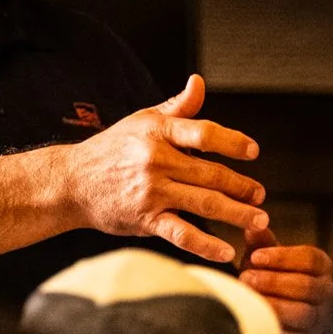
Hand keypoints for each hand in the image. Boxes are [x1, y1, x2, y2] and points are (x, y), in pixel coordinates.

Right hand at [62, 75, 266, 263]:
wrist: (72, 182)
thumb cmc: (111, 149)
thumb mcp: (142, 121)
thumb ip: (177, 107)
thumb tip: (199, 82)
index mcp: (158, 131)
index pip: (203, 133)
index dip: (232, 142)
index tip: (253, 152)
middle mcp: (156, 160)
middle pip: (210, 173)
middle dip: (242, 185)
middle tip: (260, 194)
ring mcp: (151, 191)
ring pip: (204, 203)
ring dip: (237, 213)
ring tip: (259, 220)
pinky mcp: (145, 219)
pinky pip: (182, 233)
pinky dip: (206, 244)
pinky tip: (226, 251)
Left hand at [242, 223, 332, 333]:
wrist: (262, 322)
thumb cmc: (264, 284)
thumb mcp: (261, 262)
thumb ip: (260, 244)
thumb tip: (253, 225)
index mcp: (321, 270)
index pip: (312, 259)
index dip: (283, 257)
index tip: (255, 256)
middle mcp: (327, 296)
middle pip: (309, 286)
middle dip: (274, 281)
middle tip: (245, 278)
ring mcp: (319, 323)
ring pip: (304, 313)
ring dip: (273, 304)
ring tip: (247, 298)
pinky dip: (274, 330)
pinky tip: (254, 321)